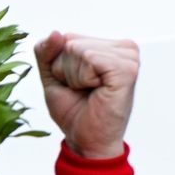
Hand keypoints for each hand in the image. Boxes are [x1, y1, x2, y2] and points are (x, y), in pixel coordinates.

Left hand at [34, 32, 137, 160]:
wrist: (85, 141)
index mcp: (109, 46)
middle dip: (66, 70)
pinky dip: (83, 79)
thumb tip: (56, 33)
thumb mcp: (51, 76)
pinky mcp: (127, 69)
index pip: (67, 38)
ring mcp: (128, 57)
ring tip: (90, 92)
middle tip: (82, 91)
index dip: (59, 65)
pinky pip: (89, 58)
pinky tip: (97, 91)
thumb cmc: (74, 111)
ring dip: (74, 77)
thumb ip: (46, 51)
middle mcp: (122, 48)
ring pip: (78, 49)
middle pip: (71, 42)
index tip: (75, 85)